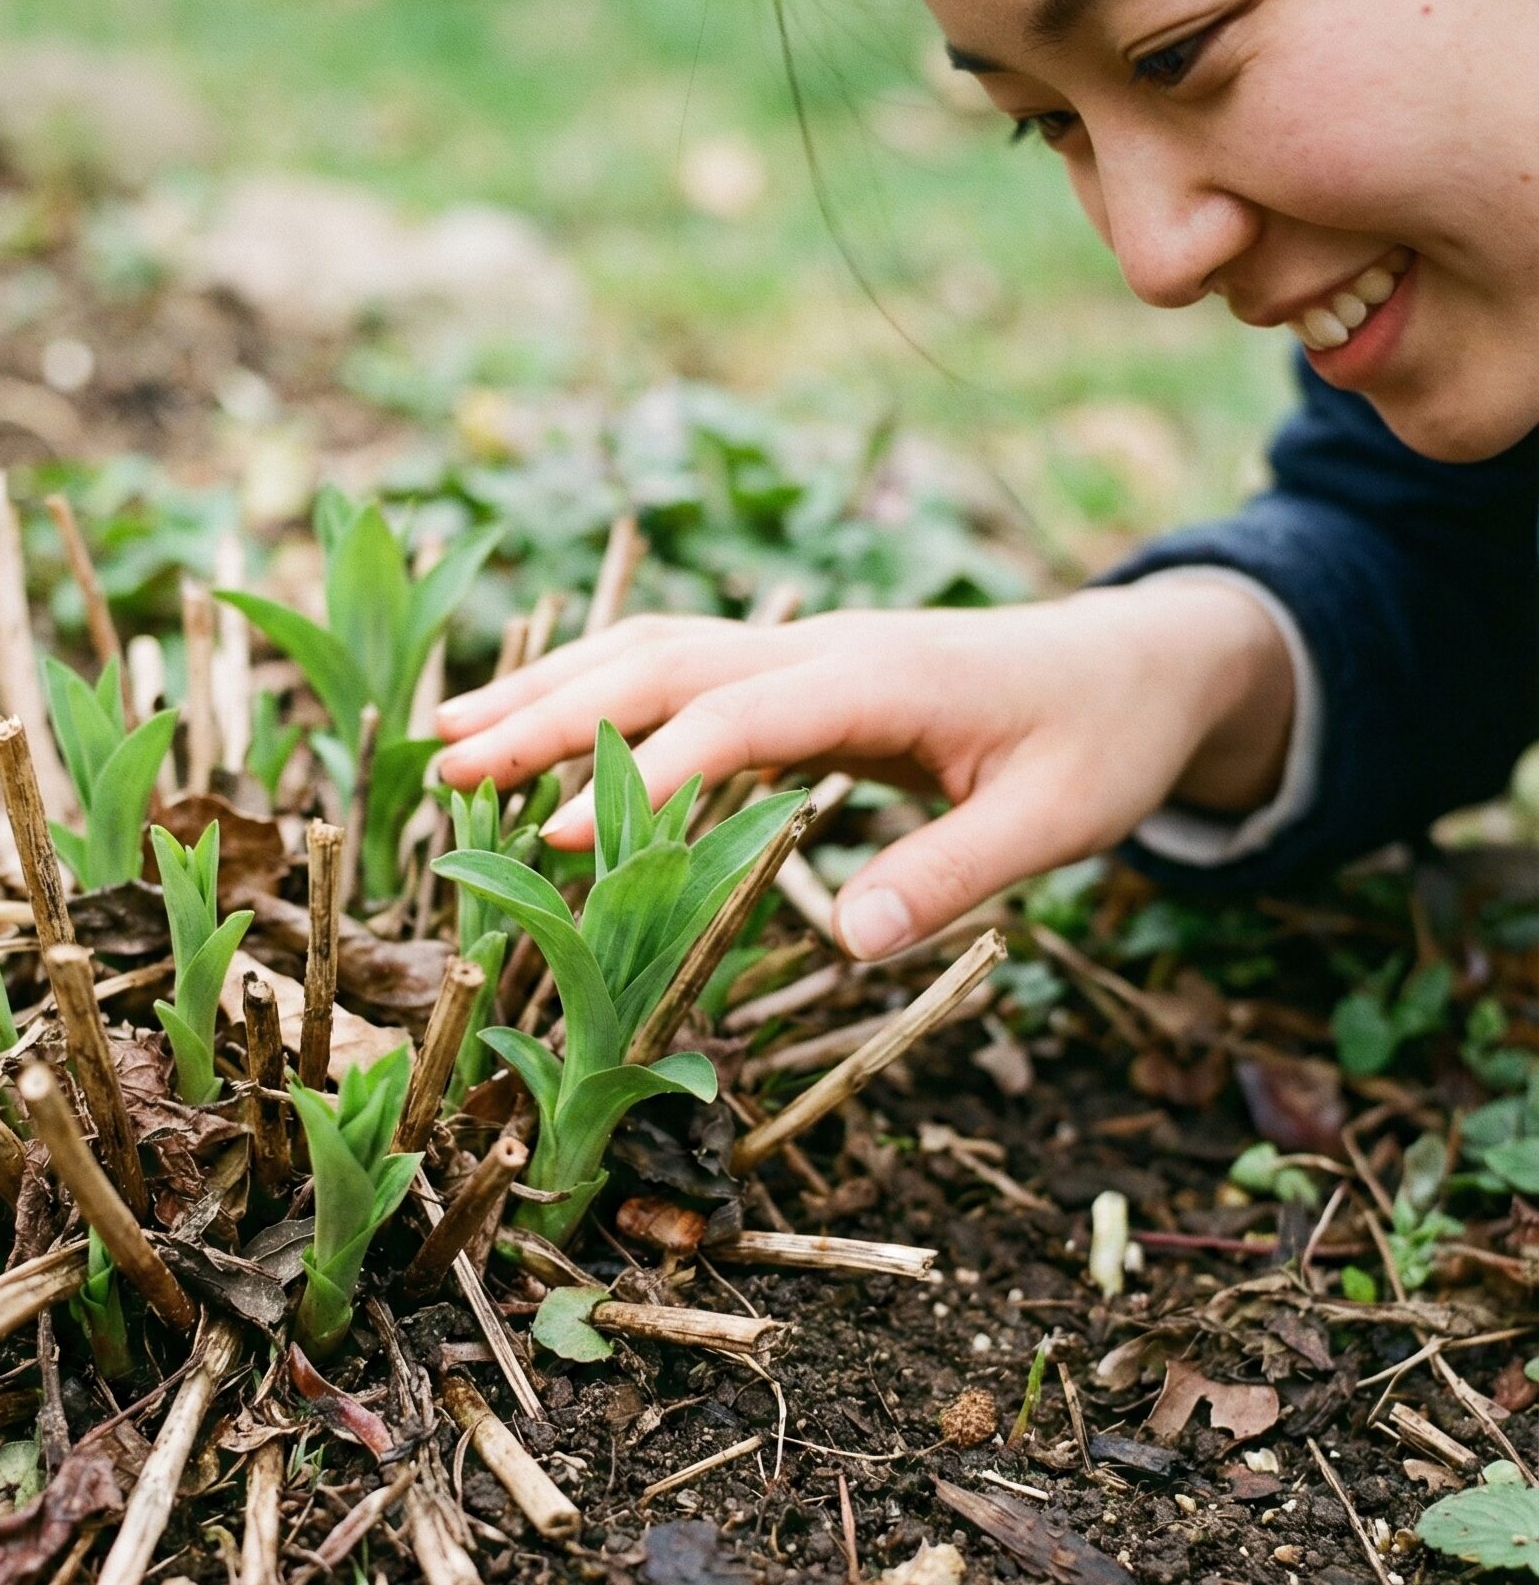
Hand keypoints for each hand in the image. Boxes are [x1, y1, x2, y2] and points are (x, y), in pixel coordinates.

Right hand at [435, 579, 1295, 958]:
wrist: (1138, 659)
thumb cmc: (1101, 743)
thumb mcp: (1059, 820)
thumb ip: (953, 872)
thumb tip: (848, 939)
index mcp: (877, 680)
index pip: (733, 717)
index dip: (640, 775)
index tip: (554, 837)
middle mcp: (821, 646)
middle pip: (658, 664)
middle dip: (546, 712)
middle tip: (446, 768)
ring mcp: (802, 644)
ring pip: (650, 650)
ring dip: (547, 686)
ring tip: (448, 733)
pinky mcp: (796, 664)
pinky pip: (675, 662)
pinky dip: (592, 685)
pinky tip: (538, 718)